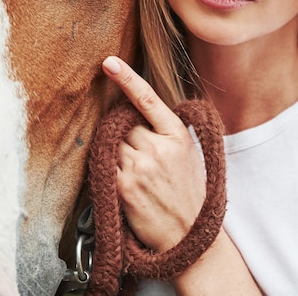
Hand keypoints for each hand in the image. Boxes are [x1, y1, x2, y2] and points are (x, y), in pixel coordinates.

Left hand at [102, 56, 205, 252]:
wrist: (190, 235)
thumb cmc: (188, 192)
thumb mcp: (187, 152)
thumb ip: (163, 130)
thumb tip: (135, 111)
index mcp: (176, 134)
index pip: (147, 98)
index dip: (127, 77)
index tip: (110, 62)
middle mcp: (157, 147)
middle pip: (124, 122)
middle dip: (125, 132)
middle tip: (138, 152)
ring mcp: (139, 166)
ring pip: (113, 142)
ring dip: (117, 150)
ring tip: (137, 171)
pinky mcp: (123, 185)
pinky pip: (106, 164)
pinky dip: (111, 167)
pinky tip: (127, 180)